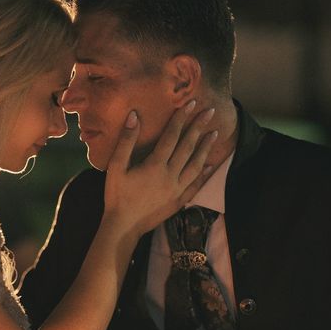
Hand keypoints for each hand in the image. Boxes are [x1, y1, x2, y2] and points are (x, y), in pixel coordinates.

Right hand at [103, 101, 217, 236]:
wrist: (124, 226)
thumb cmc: (117, 195)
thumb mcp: (116, 166)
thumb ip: (126, 140)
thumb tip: (134, 115)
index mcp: (155, 165)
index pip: (172, 136)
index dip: (181, 118)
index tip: (191, 103)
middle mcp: (170, 176)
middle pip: (188, 147)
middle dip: (199, 128)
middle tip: (211, 112)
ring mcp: (177, 189)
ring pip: (196, 165)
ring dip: (206, 148)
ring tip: (214, 134)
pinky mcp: (179, 201)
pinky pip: (195, 185)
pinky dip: (204, 174)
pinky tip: (210, 165)